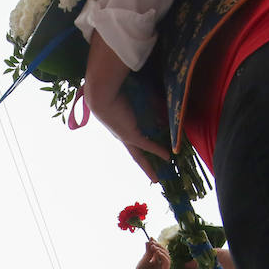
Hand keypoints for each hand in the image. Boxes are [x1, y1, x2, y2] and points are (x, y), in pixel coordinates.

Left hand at [83, 34, 170, 181]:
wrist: (101, 93)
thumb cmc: (114, 91)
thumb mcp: (132, 98)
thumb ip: (146, 104)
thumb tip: (161, 111)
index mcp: (120, 128)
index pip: (132, 141)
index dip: (140, 148)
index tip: (145, 155)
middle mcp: (122, 135)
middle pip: (135, 155)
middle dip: (145, 166)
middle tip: (153, 177)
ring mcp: (126, 137)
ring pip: (138, 156)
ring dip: (148, 167)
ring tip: (157, 177)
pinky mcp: (131, 134)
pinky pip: (147, 145)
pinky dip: (157, 150)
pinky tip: (167, 157)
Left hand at [130, 239, 170, 268]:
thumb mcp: (143, 261)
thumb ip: (147, 252)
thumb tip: (148, 240)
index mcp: (156, 262)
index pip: (160, 250)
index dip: (156, 244)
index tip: (151, 238)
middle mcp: (161, 265)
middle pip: (165, 252)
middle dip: (159, 246)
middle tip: (152, 243)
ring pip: (167, 257)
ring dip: (161, 250)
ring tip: (154, 247)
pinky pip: (167, 263)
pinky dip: (163, 257)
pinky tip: (157, 253)